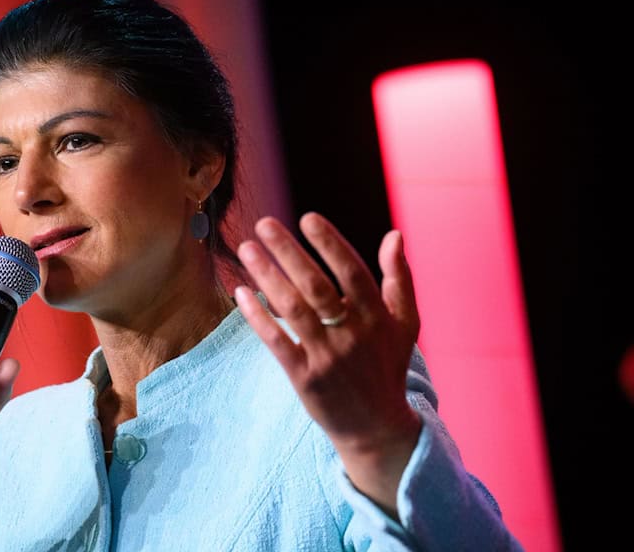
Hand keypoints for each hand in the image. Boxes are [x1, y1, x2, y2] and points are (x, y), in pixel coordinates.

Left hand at [234, 212, 420, 514]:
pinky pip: (276, 341)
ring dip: (267, 276)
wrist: (377, 428)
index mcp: (378, 317)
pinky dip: (258, 316)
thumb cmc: (387, 367)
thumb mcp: (405, 324)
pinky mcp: (305, 378)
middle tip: (263, 224)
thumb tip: (394, 235)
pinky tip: (241, 292)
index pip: (352, 272)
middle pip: (316, 286)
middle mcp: (352, 334)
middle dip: (288, 252)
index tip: (307, 218)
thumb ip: (399, 279)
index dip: (330, 244)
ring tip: (246, 249)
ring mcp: (327, 357)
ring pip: (292, 309)